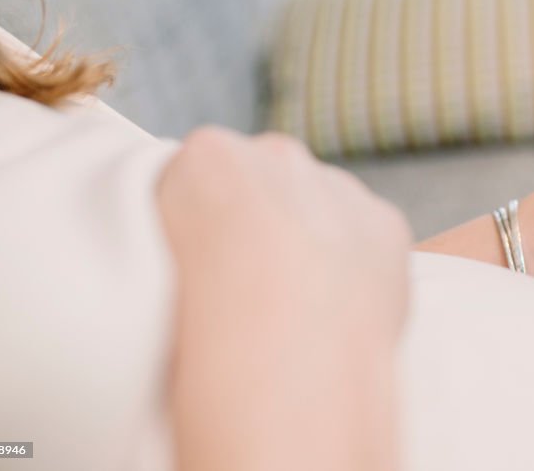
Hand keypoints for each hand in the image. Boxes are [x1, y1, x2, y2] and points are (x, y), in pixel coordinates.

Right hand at [159, 128, 410, 470]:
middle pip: (264, 180)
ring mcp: (341, 186)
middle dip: (258, 223)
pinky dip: (354, 268)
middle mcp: (280, 156)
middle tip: (247, 291)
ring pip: (320, 206)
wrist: (288, 377)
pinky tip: (335, 314)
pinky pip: (364, 238)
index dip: (199, 226)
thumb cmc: (202, 341)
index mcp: (209, 158)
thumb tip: (201, 258)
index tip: (199, 270)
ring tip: (293, 312)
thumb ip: (181, 238)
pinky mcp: (387, 224)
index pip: (200, 175)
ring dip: (309, 244)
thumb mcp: (145, 276)